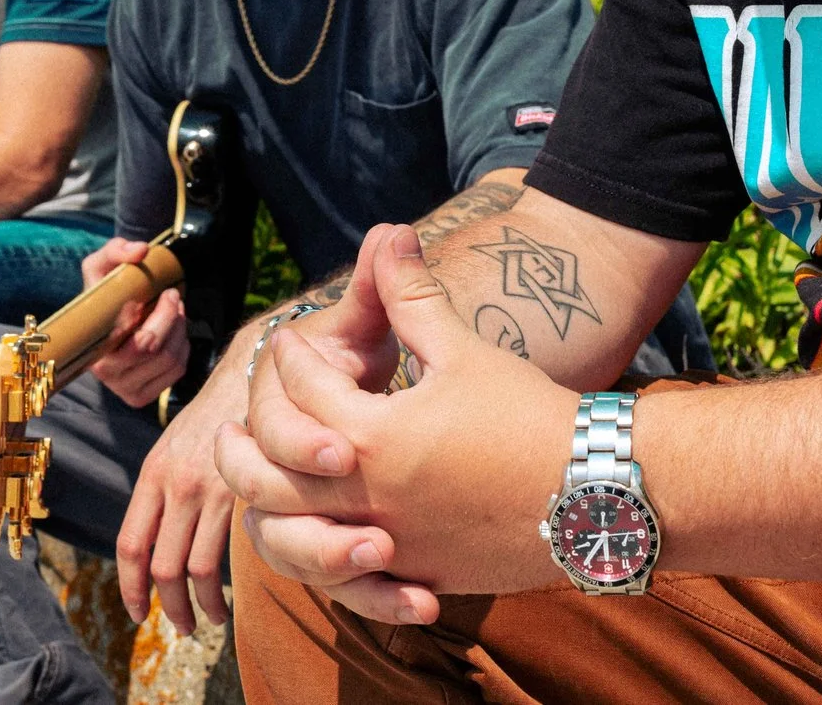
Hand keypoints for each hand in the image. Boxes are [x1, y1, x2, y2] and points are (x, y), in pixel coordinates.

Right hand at [86, 239, 189, 408]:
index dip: (163, 317)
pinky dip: (182, 347)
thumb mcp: (101, 265)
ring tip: (174, 311)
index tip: (166, 292)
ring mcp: (126, 389)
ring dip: (180, 330)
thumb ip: (116, 250)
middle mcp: (108, 375)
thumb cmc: (102, 293)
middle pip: (159, 351)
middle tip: (174, 296)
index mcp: (96, 350)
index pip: (142, 344)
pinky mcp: (143, 395)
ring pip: (171, 361)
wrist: (101, 320)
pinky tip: (173, 331)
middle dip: (174, 318)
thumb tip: (140, 251)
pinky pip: (177, 372)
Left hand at [115, 368, 241, 634]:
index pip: (130, 544)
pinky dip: (230, 582)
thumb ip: (163, 491)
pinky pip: (231, 551)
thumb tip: (157, 542)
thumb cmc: (216, 416)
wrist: (256, 378)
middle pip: (162, 566)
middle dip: (169, 606)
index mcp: (152, 475)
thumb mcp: (175, 446)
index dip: (130, 586)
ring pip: (197, 568)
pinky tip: (235, 591)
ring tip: (210, 618)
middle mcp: (175, 485)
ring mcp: (210, 489)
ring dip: (202, 604)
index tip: (137, 611)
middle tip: (181, 626)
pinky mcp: (244, 492)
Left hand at [216, 224, 574, 624]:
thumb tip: (388, 235)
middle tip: (228, 428)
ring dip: (264, 514)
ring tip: (254, 491)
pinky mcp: (417, 575)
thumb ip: (412, 298)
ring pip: (292, 541)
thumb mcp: (464, 349)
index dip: (292, 358)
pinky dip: (321, 568)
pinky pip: (346, 585)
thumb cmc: (528, 414)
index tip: (288, 341)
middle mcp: (368, 497)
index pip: (303, 391)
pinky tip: (315, 543)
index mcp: (371, 435)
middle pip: (268, 478)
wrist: (593, 492)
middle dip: (241, 449)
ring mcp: (391, 545)